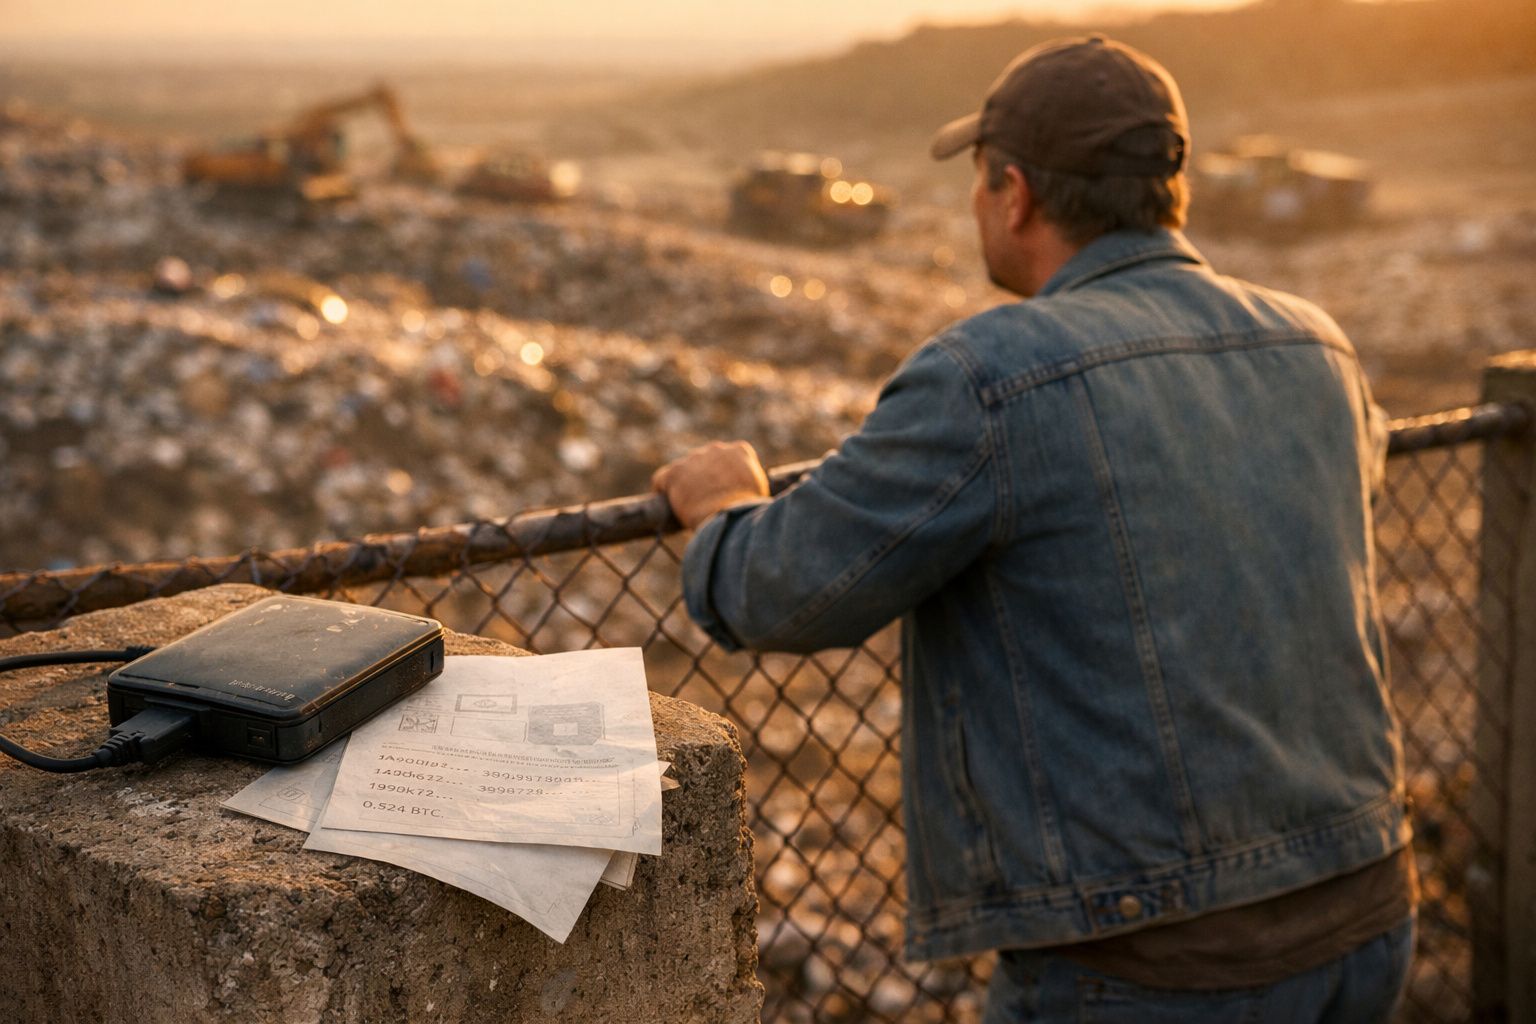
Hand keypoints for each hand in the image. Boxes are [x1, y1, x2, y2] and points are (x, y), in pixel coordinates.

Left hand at [652, 441, 769, 529]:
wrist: (732, 517)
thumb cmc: (749, 511)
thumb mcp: (758, 490)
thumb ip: (746, 482)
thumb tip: (740, 492)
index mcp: (740, 451)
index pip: (726, 459)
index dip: (721, 477)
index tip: (721, 492)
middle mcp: (716, 448)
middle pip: (703, 462)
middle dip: (702, 480)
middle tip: (705, 502)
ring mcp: (694, 458)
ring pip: (683, 471)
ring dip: (684, 486)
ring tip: (691, 508)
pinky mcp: (675, 472)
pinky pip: (662, 479)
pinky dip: (663, 490)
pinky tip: (668, 505)